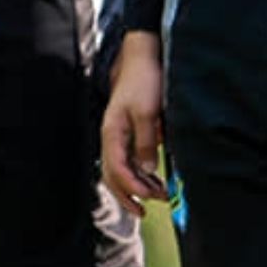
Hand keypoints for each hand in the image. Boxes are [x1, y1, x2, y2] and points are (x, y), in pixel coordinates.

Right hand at [100, 31, 169, 215]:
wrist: (143, 57)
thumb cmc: (143, 80)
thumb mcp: (147, 112)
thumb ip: (145, 142)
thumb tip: (147, 170)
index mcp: (112, 133)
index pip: (116, 170)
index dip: (132, 188)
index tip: (150, 197)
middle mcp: (111, 137)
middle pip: (113, 175)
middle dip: (129, 195)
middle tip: (147, 209)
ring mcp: (118, 135)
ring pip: (120, 170)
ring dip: (135, 186)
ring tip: (154, 195)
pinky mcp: (128, 131)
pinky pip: (128, 159)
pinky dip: (138, 173)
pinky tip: (151, 178)